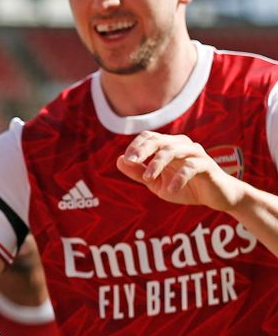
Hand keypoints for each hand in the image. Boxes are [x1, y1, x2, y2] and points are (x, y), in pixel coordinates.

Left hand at [116, 131, 245, 211]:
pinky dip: (179, 178)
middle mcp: (182, 145)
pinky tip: (171, 189)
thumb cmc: (186, 188)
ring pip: (173, 151)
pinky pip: (191, 167)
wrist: (217, 197)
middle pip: (159, 140)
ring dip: (157, 164)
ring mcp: (196, 154)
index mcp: (169, 146)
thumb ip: (138, 173)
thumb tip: (119, 160)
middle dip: (143, 149)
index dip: (136, 145)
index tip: (126, 160)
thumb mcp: (157, 184)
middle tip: (131, 161)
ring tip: (148, 179)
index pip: (149, 137)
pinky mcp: (208, 166)